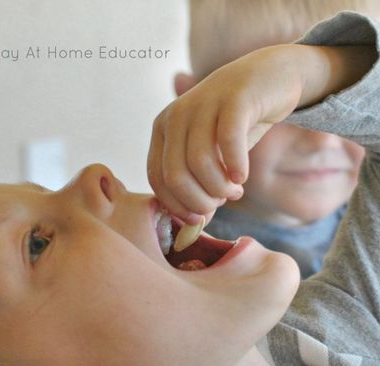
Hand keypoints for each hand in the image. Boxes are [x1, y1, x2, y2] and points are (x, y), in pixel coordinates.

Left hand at [147, 43, 373, 222]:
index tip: (202, 216)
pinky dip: (235, 167)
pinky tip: (243, 177)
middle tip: (222, 201)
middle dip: (200, 201)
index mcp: (163, 130)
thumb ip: (200, 188)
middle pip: (175, 176)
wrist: (270, 77)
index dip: (178, 206)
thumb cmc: (237, 126)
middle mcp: (176, 115)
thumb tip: (194, 227)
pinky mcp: (233, 98)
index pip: (157, 180)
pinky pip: (227, 141)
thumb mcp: (213, 158)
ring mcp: (202, 103)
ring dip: (219, 188)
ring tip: (235, 190)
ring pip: (199, 163)